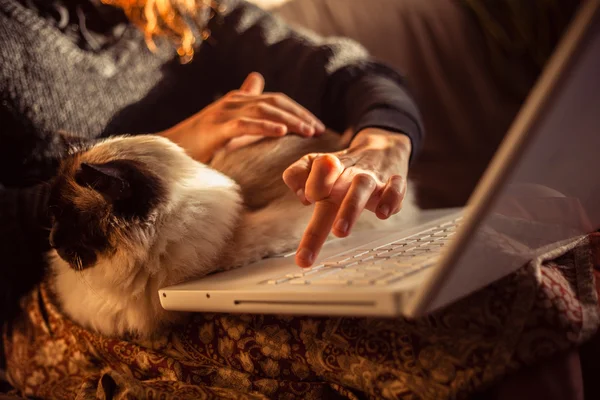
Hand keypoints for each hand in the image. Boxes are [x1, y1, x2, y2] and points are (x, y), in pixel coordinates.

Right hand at [161, 72, 324, 162]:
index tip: (317, 126)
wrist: (170, 151)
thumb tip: (269, 114)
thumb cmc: (200, 143)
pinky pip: (245, 124)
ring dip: (289, 120)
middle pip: (275, 102)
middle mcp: (234, 101)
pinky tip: (281, 133)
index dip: (298, 111)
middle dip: (299, 114)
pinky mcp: (216, 127)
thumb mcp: (229, 129)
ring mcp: (224, 112)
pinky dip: (264, 127)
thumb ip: (249, 118)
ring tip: (307, 131)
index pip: (276, 100)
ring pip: (264, 110)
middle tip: (318, 130)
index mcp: (240, 101)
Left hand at [282, 128, 411, 267]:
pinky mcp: (394, 183)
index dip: (311, 184)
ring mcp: (371, 179)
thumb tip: (302, 196)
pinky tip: (383, 214)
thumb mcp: (314, 163)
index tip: (308, 199)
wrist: (381, 146)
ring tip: (340, 231)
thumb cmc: (341, 166)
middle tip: (307, 252)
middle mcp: (346, 175)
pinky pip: (396, 186)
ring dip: (350, 208)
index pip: (313, 175)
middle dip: (318, 224)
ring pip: (361, 187)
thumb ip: (296, 174)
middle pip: (332, 191)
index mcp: (326, 172)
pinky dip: (391, 198)